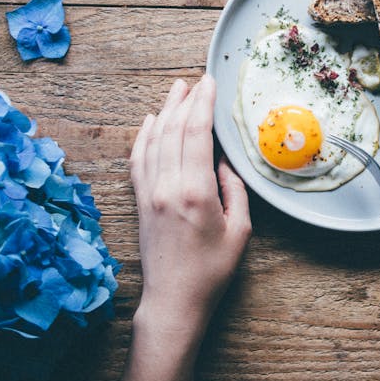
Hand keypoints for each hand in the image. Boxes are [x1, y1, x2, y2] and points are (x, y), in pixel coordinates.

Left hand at [112, 75, 250, 380]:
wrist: (174, 300)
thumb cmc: (212, 271)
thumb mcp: (240, 230)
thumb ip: (234, 190)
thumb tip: (223, 162)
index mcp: (195, 192)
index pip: (197, 135)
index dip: (204, 105)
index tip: (210, 83)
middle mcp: (168, 187)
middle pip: (174, 131)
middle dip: (187, 101)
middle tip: (197, 80)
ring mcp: (150, 194)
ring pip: (155, 140)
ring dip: (166, 112)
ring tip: (176, 91)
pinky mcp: (141, 202)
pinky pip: (139, 159)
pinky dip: (144, 136)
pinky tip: (152, 122)